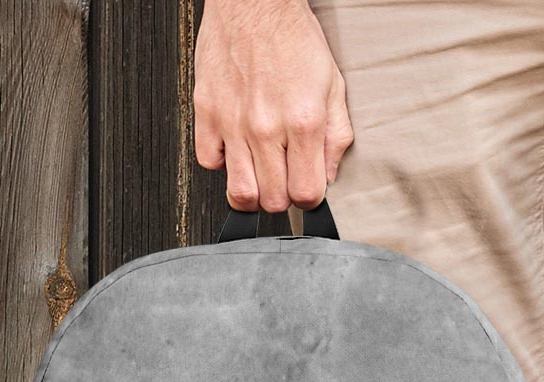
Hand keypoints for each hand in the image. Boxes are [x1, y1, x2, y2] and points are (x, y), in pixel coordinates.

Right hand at [193, 0, 354, 211]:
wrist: (254, 1)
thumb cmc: (293, 39)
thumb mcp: (333, 87)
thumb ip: (336, 137)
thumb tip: (329, 176)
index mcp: (303, 123)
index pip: (306, 194)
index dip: (309, 199)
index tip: (307, 188)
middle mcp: (266, 127)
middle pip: (273, 201)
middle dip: (282, 197)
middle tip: (284, 178)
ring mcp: (233, 122)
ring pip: (240, 192)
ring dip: (253, 191)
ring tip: (260, 175)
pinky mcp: (206, 111)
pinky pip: (208, 162)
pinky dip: (222, 163)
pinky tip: (235, 149)